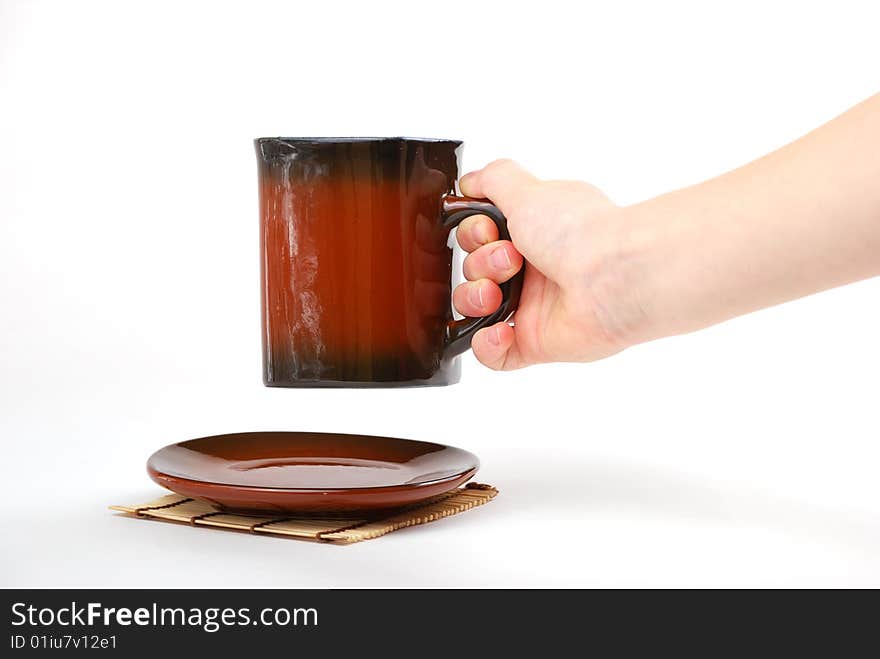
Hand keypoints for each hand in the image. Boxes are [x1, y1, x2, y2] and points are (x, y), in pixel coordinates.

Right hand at [453, 159, 648, 369]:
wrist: (614, 278)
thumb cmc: (581, 234)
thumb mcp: (529, 190)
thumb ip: (494, 179)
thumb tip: (471, 181)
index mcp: (533, 232)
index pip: (481, 237)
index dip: (473, 235)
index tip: (487, 230)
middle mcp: (533, 269)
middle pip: (474, 271)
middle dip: (479, 264)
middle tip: (510, 260)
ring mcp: (534, 308)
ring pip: (476, 310)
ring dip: (475, 299)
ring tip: (497, 296)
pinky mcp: (536, 343)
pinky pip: (494, 354)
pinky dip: (486, 344)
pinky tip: (500, 330)